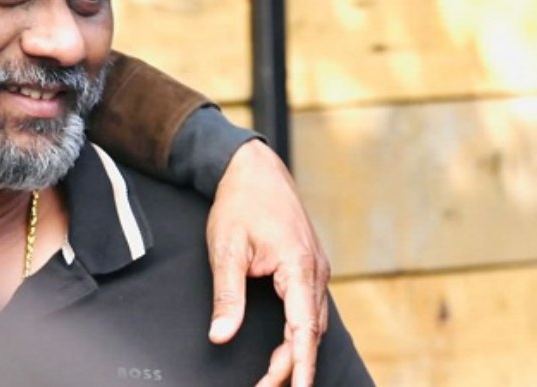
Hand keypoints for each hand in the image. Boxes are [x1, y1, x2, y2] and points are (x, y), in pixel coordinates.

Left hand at [206, 139, 328, 386]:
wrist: (253, 170)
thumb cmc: (240, 203)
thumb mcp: (226, 250)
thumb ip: (226, 296)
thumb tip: (221, 335)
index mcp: (299, 266)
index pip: (302, 328)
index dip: (300, 364)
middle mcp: (315, 270)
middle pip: (309, 331)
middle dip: (292, 364)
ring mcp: (315, 268)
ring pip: (311, 322)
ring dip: (295, 350)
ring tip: (274, 376)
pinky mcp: (308, 266)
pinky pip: (309, 307)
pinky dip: (299, 331)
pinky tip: (286, 345)